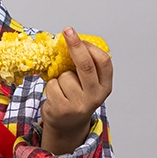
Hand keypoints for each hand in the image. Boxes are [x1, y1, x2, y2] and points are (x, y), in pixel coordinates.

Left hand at [40, 28, 113, 154]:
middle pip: (86, 65)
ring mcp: (79, 104)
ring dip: (59, 76)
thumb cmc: (76, 98)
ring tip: (63, 88)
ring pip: (64, 75)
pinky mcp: (63, 109)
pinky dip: (51, 86)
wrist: (67, 126)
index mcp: (105, 86)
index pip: (103, 62)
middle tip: (67, 31)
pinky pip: (53, 85)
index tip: (76, 34)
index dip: (89, 46)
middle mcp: (95, 96)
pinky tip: (56, 95)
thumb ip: (85, 67)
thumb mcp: (88, 85)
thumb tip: (69, 40)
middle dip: (75, 45)